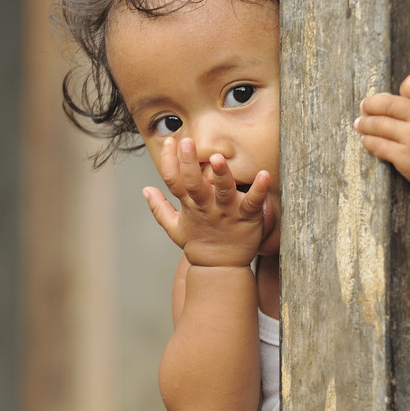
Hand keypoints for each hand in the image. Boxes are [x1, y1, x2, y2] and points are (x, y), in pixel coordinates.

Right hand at [141, 137, 270, 266]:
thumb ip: (159, 208)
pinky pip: (253, 202)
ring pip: (222, 191)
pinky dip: (258, 189)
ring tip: (217, 158)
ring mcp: (227, 213)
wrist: (220, 269)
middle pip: (193, 183)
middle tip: (186, 141)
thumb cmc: (198, 244)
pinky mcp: (247, 218)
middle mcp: (206, 207)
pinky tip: (263, 175)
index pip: (173, 181)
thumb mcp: (174, 227)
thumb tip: (145, 189)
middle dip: (188, 163)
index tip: (169, 141)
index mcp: (189, 206)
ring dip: (220, 175)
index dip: (169, 161)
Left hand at [354, 71, 409, 199]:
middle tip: (364, 106)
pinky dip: (368, 141)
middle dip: (371, 104)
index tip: (398, 97)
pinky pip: (377, 145)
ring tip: (361, 124)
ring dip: (365, 123)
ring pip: (378, 124)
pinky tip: (367, 140)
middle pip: (387, 103)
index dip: (402, 89)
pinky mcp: (403, 157)